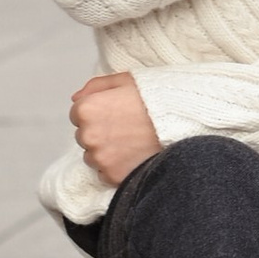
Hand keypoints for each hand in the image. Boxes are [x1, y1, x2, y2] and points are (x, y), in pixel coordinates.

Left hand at [70, 70, 162, 186]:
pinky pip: (106, 173)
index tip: (116, 112)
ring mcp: (100, 158)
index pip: (77, 114)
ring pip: (93, 156)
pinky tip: (135, 155)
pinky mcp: (112, 176)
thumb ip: (96, 86)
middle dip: (101, 131)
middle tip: (127, 126)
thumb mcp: (126, 80)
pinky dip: (117, 167)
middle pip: (84, 136)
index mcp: (87, 109)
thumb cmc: (156, 98)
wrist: (182, 122)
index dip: (98, 111)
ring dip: (107, 151)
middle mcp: (88, 135)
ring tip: (133, 141)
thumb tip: (75, 98)